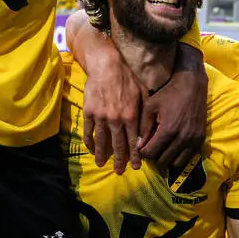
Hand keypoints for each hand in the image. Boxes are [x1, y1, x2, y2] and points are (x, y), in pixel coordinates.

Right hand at [82, 51, 144, 173]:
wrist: (106, 65)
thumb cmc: (127, 78)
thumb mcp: (143, 94)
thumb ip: (146, 114)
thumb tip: (150, 132)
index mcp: (131, 116)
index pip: (133, 141)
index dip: (134, 155)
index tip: (136, 166)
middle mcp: (116, 119)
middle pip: (117, 145)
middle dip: (119, 160)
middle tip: (120, 172)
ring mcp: (101, 117)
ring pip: (102, 141)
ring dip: (102, 155)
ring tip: (102, 164)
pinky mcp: (89, 112)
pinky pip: (89, 131)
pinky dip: (90, 142)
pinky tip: (91, 149)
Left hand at [139, 52, 207, 169]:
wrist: (192, 85)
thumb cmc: (168, 93)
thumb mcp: (150, 106)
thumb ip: (143, 127)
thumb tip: (138, 146)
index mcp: (168, 130)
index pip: (151, 153)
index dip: (143, 152)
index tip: (141, 147)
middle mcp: (182, 138)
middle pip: (162, 161)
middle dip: (154, 156)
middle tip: (151, 148)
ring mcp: (193, 140)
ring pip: (176, 163)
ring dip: (167, 159)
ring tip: (162, 149)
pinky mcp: (200, 140)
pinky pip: (188, 158)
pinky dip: (179, 156)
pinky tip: (173, 147)